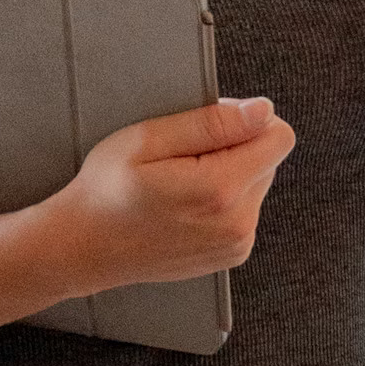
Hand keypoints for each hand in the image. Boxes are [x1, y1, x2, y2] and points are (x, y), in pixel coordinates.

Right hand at [46, 94, 296, 292]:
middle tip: (183, 156)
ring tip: (180, 182)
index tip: (210, 125)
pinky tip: (184, 204)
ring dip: (229, 174)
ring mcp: (237, 244)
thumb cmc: (106, 191)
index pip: (279, 137)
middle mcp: (238, 223)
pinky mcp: (232, 254)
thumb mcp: (147, 140)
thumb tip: (263, 111)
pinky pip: (246, 210)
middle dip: (235, 147)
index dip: (247, 119)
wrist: (85, 247)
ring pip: (257, 184)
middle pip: (269, 159)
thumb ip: (212, 123)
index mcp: (220, 189)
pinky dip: (223, 200)